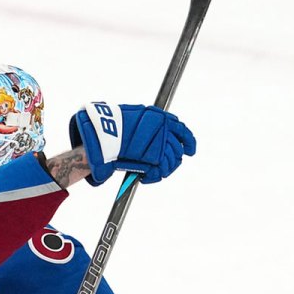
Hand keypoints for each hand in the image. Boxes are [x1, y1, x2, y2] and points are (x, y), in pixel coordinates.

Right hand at [70, 102, 195, 184]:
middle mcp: (164, 129)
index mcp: (160, 117)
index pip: (182, 129)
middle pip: (177, 149)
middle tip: (164, 166)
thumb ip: (145, 125)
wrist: (103, 133)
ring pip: (171, 161)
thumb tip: (152, 134)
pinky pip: (160, 171)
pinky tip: (145, 177)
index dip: (189, 141)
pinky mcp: (155, 158)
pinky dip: (153, 176)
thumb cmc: (112, 125)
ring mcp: (161, 143)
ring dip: (163, 169)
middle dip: (173, 160)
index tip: (190, 150)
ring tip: (150, 172)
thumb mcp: (132, 118)